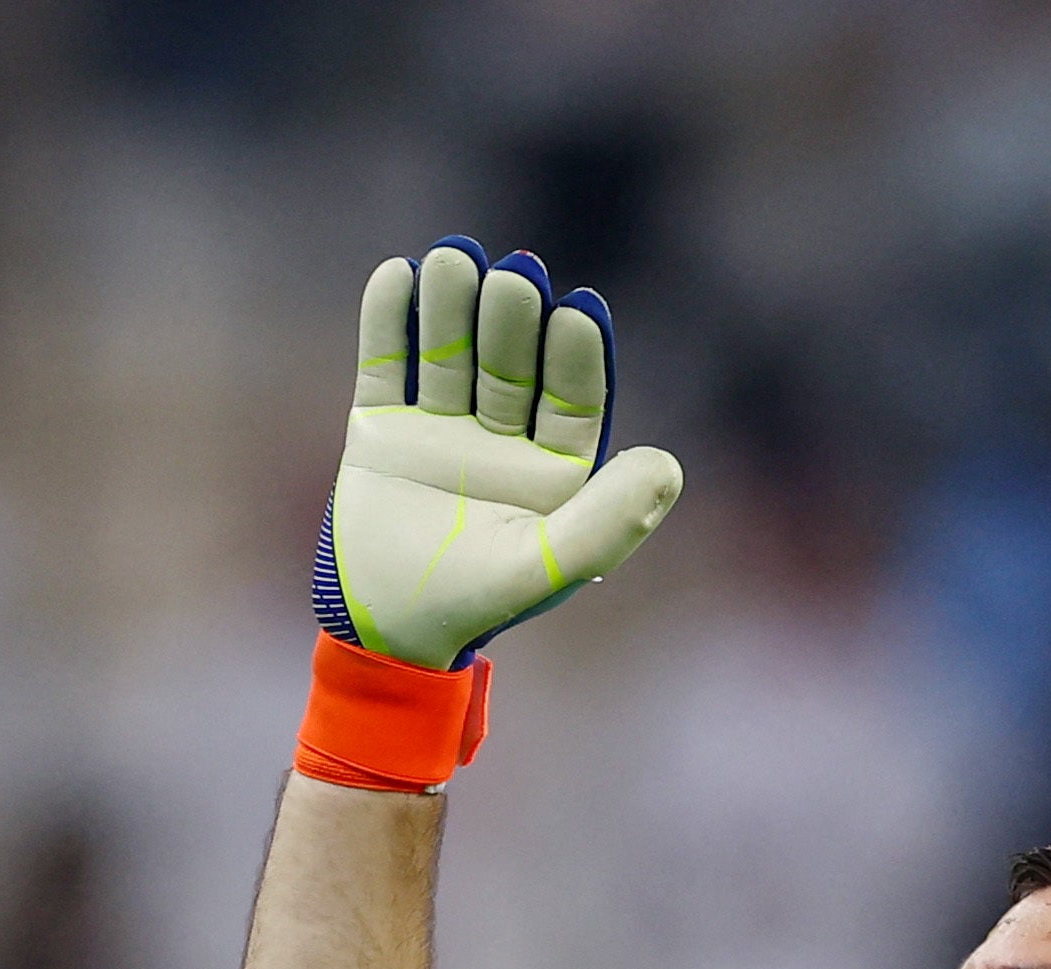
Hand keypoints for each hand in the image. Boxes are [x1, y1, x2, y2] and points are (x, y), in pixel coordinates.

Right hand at [320, 239, 682, 671]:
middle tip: (515, 275)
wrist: (386, 630)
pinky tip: (396, 274)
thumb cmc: (476, 604)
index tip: (579, 310)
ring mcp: (440, 430)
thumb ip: (609, 522)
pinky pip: (386, 365)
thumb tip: (669, 465)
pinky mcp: (381, 428)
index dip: (577, 355)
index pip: (571, 398)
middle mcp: (501, 441)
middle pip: (510, 366)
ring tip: (454, 258)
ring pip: (449, 355)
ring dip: (450, 306)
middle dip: (512, 319)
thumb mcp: (548, 566)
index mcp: (554, 471)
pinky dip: (388, 322)